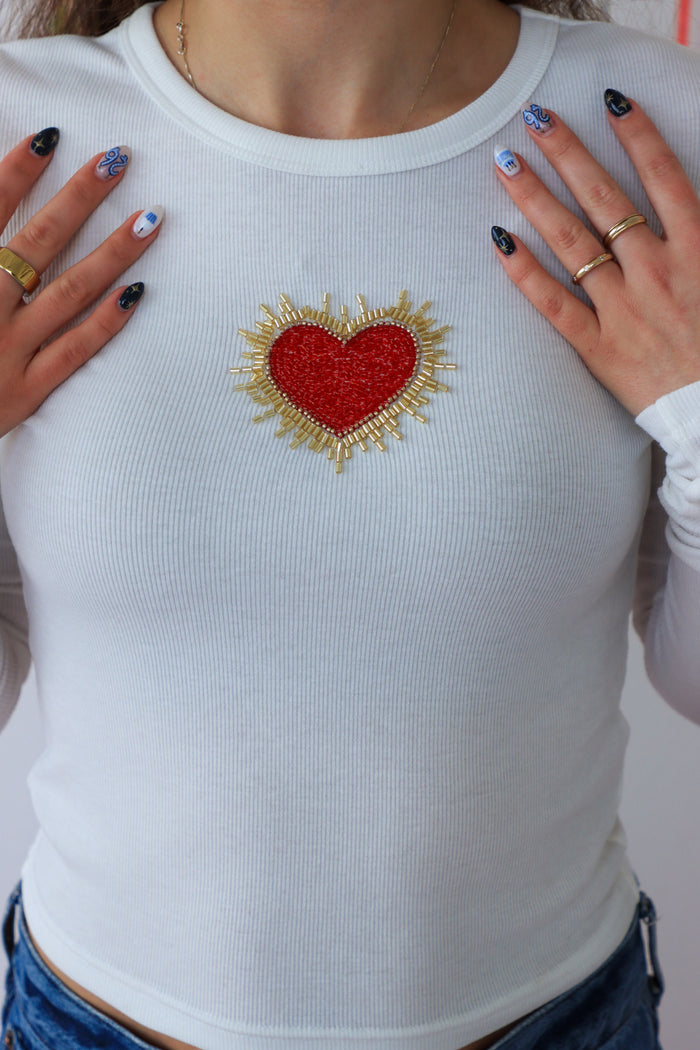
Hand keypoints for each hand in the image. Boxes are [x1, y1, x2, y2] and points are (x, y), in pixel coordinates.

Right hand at [0, 130, 162, 436]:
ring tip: (151, 220)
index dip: (15, 173)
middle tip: (118, 159)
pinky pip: (75, 351)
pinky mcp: (28, 389)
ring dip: (112, 254)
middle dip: (79, 197)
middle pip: (39, 242)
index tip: (49, 136)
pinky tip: (137, 292)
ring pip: (70, 293)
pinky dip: (106, 322)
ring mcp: (10, 350)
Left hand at [491, 93, 699, 417]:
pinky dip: (525, 273)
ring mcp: (623, 309)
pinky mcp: (598, 348)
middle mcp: (655, 271)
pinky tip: (498, 240)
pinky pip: (554, 304)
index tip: (609, 100)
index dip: (635, 134)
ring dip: (536, 198)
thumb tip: (686, 200)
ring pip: (571, 242)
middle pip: (603, 199)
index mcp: (696, 249)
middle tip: (535, 118)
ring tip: (506, 163)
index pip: (662, 176)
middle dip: (567, 153)